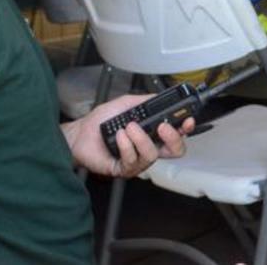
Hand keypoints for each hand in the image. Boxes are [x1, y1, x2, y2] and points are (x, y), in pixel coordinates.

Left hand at [63, 93, 193, 177]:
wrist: (80, 133)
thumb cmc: (100, 122)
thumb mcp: (128, 103)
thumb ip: (146, 100)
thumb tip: (162, 97)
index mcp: (151, 134)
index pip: (177, 136)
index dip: (186, 130)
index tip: (186, 120)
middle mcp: (147, 148)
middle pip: (175, 151)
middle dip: (173, 138)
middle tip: (162, 126)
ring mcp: (136, 160)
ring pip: (151, 155)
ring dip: (141, 138)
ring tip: (128, 126)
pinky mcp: (123, 169)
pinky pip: (132, 160)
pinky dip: (126, 145)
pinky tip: (119, 136)